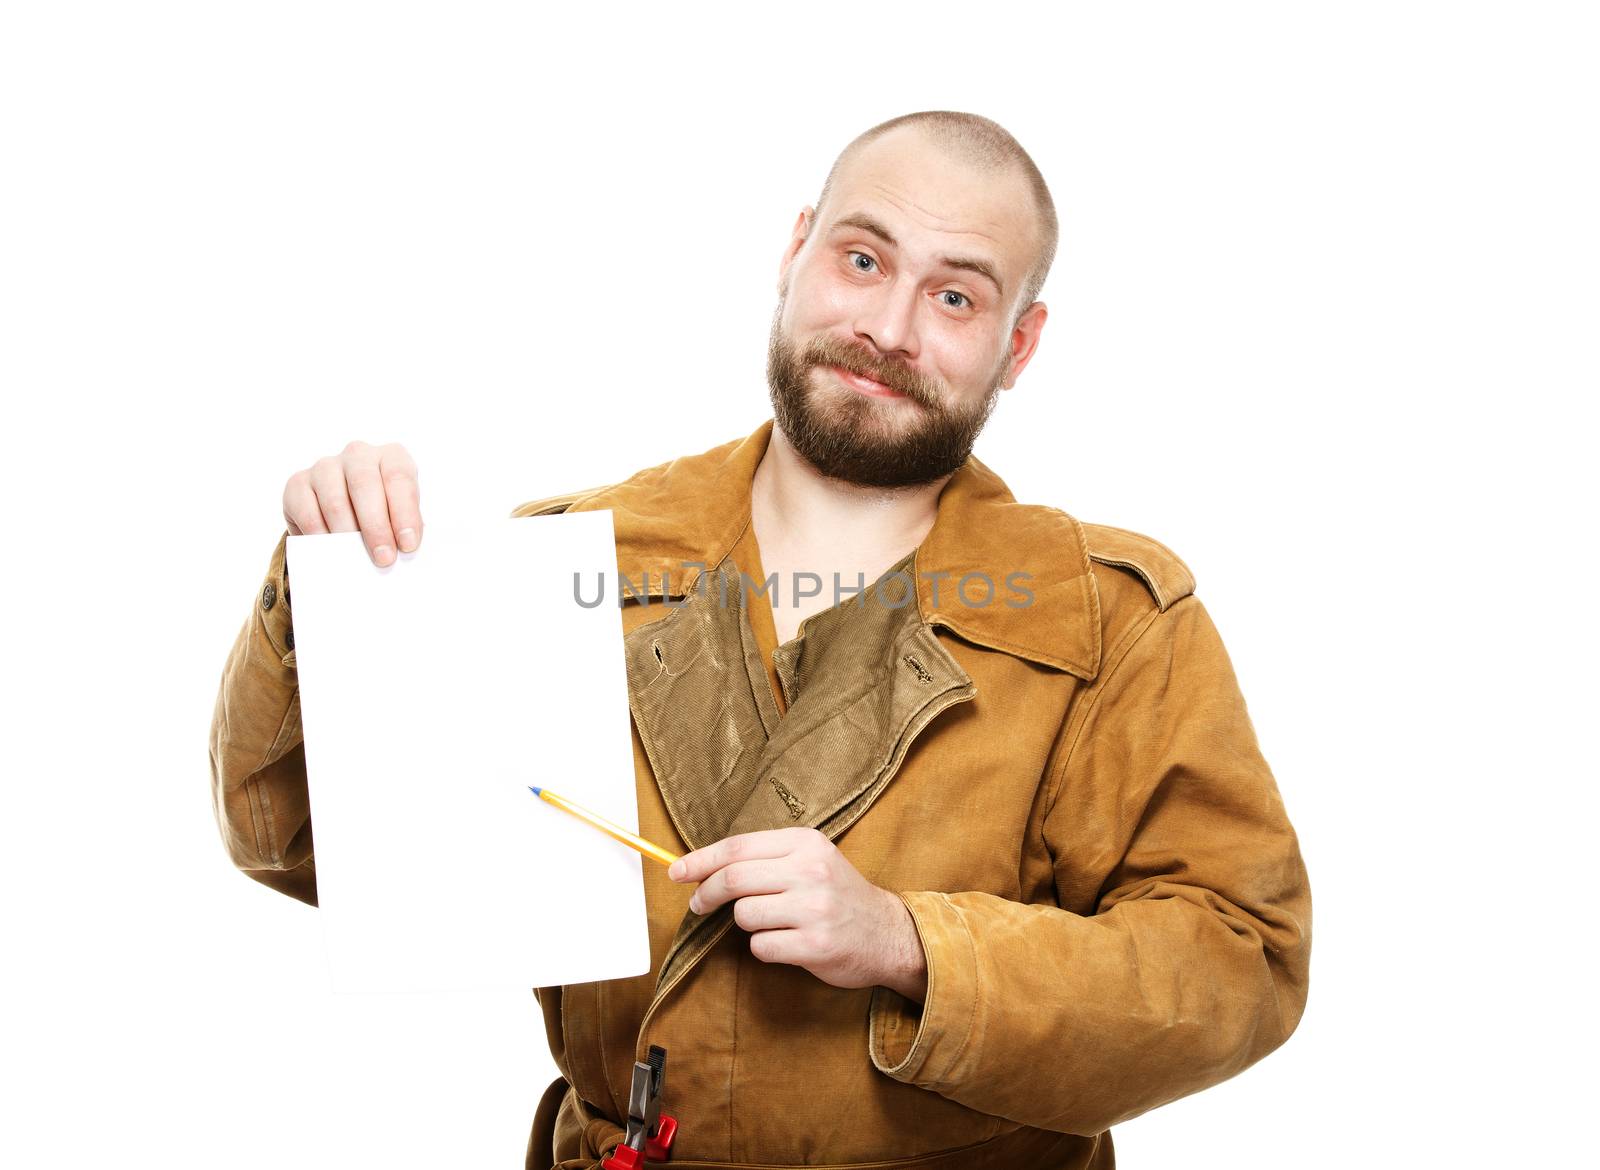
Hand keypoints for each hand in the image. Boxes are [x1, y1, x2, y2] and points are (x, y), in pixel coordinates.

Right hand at [282, 441, 421, 566]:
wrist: (348, 513)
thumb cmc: (384, 514)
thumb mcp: (401, 516)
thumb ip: (403, 529)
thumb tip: (401, 551)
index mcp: (391, 456)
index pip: (398, 478)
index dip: (405, 513)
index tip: (408, 545)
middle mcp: (358, 455)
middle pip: (365, 485)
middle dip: (376, 527)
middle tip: (383, 558)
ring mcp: (325, 467)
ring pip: (335, 501)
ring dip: (347, 535)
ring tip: (356, 560)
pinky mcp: (297, 484)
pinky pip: (307, 513)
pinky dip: (320, 537)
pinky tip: (330, 553)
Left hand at [669, 827, 927, 1000]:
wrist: (888, 933)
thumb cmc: (837, 895)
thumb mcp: (810, 860)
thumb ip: (764, 859)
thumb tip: (702, 868)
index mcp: (806, 843)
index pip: (738, 847)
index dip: (701, 860)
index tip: (677, 872)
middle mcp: (811, 871)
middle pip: (734, 878)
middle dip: (706, 894)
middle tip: (698, 905)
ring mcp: (815, 909)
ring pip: (745, 915)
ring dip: (747, 924)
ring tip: (772, 924)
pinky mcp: (815, 945)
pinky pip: (761, 947)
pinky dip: (764, 948)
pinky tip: (786, 944)